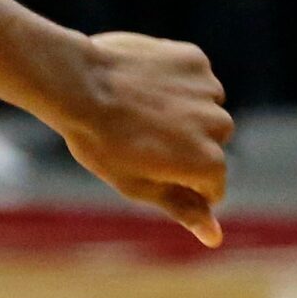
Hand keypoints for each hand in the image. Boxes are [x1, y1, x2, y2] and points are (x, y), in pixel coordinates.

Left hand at [52, 32, 233, 247]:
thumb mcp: (137, 185)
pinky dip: (175, 81)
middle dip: (184, 146)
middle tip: (137, 137)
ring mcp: (209, 90)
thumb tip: (216, 238)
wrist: (76, 84)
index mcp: (209, 163)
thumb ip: (182, 208)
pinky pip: (193, 78)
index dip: (179, 183)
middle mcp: (220, 126)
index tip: (147, 170)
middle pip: (211, 145)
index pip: (212, 187)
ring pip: (204, 109)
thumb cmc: (99, 142)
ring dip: (182, 112)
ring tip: (137, 109)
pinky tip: (141, 83)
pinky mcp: (195, 60)